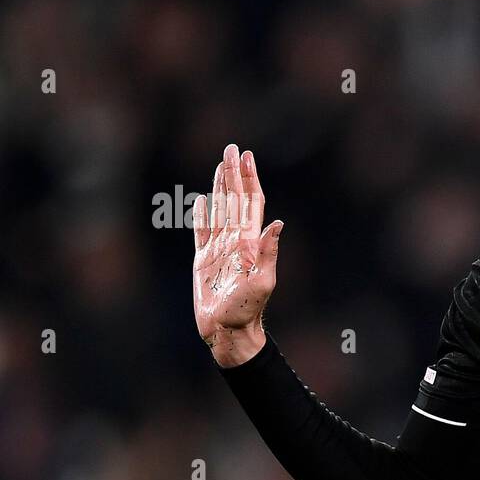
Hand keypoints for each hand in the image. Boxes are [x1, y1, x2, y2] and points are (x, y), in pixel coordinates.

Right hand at [192, 144, 283, 366]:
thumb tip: (278, 223)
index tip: (246, 156)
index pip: (251, 203)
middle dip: (234, 174)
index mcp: (250, 243)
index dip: (249, 179)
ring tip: (220, 166)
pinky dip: (202, 215)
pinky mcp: (204, 260)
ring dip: (220, 187)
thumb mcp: (262, 282)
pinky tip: (202, 201)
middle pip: (235, 199)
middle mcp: (237, 241)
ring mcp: (220, 249)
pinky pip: (202, 231)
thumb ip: (268, 253)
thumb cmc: (246, 311)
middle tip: (232, 148)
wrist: (228, 330)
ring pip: (220, 210)